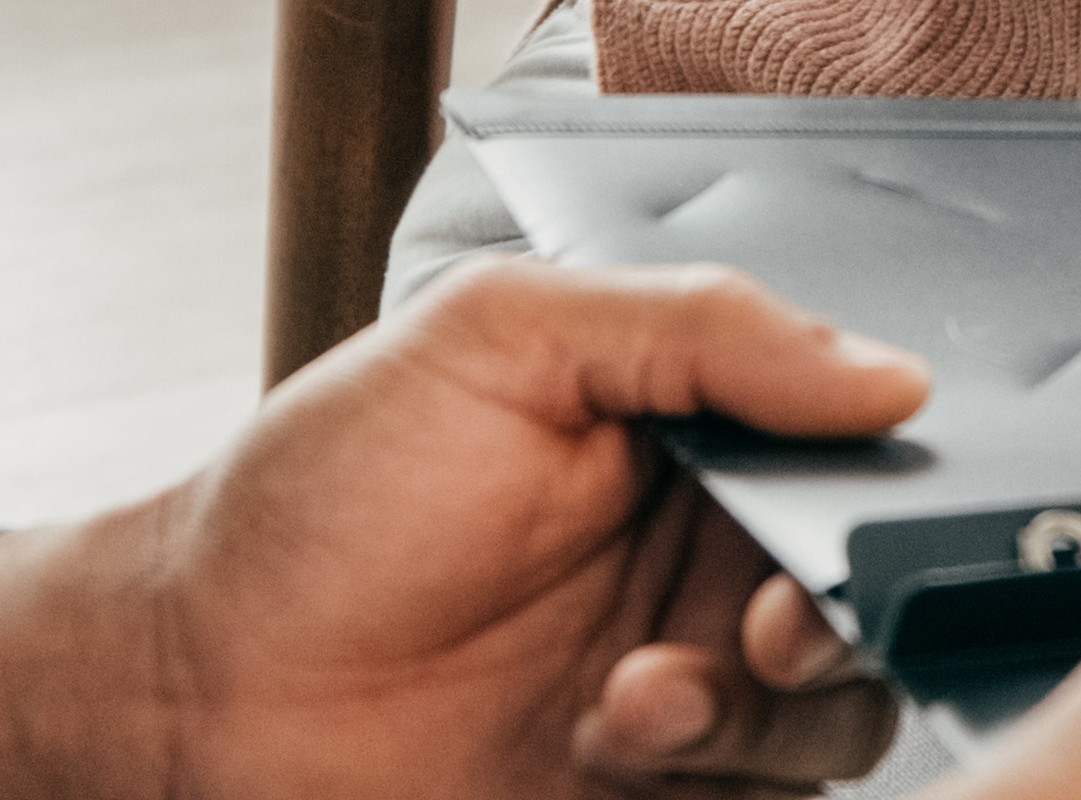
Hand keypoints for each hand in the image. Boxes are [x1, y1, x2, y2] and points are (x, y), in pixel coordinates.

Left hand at [0, 258, 921, 799]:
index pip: (851, 461)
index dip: (873, 501)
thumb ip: (698, 328)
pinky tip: (603, 757)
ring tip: (626, 709)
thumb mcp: (496, 340)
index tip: (842, 532)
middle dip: (831, 628)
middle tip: (756, 634)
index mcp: (691, 444)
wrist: (193, 686)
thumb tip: (887, 375)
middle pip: (866, 607)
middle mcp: (702, 574)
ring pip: (834, 729)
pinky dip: (721, 792)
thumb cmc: (320, 499)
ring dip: (759, 725)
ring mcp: (682, 701)